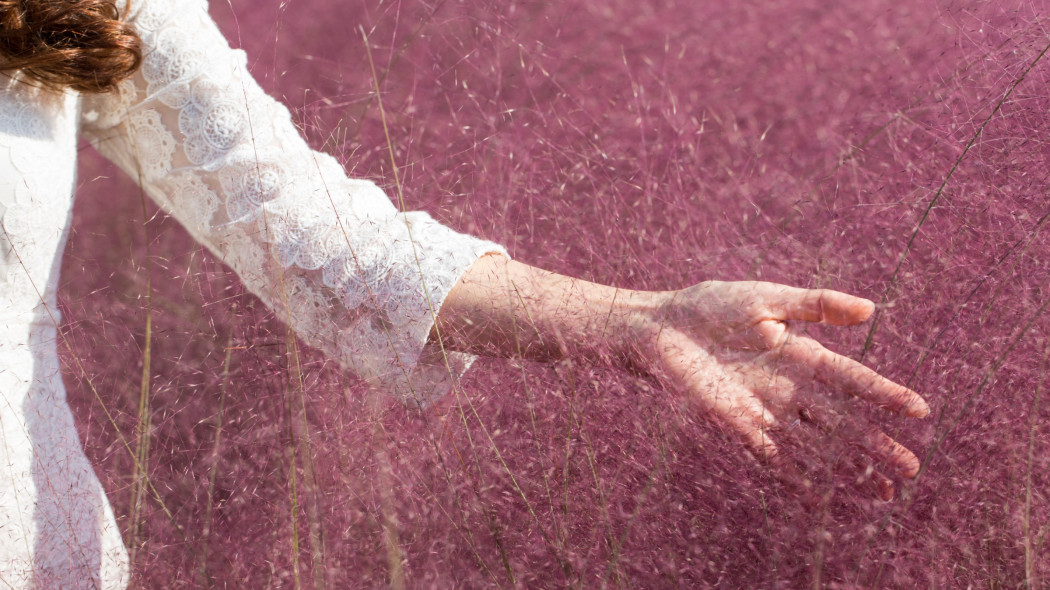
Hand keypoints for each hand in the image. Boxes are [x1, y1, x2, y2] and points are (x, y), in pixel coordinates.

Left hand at [632, 281, 928, 499]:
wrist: (659, 328)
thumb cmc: (709, 307)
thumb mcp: (767, 299)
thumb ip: (814, 305)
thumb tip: (869, 309)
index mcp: (801, 354)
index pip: (853, 380)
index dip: (885, 395)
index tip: (921, 411)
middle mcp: (789, 387)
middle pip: (842, 422)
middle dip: (876, 445)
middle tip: (911, 468)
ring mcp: (765, 410)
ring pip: (816, 445)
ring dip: (847, 468)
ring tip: (882, 491)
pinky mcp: (737, 425)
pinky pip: (774, 456)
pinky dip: (798, 475)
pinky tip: (822, 495)